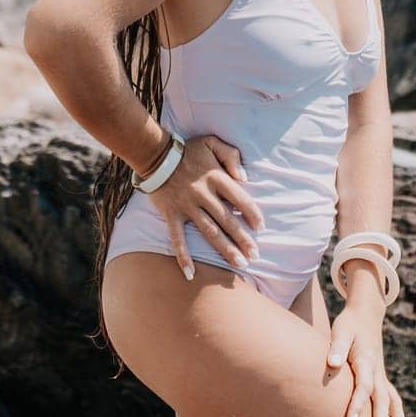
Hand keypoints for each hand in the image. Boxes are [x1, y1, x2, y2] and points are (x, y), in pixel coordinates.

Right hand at [143, 134, 264, 279]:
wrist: (155, 154)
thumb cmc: (188, 150)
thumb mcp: (212, 143)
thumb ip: (232, 156)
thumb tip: (245, 178)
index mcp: (216, 177)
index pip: (240, 198)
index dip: (252, 214)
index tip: (260, 228)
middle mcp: (203, 194)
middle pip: (227, 220)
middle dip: (243, 239)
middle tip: (255, 255)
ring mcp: (187, 206)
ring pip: (209, 231)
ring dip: (224, 249)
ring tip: (239, 264)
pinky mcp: (171, 214)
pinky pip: (177, 238)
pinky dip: (183, 256)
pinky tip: (190, 274)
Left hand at [325, 303, 410, 416]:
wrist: (366, 315)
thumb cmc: (349, 324)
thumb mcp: (340, 331)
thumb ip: (336, 347)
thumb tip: (332, 364)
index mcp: (366, 360)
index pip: (363, 386)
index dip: (357, 404)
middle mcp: (377, 371)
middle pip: (382, 399)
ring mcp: (382, 376)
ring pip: (393, 402)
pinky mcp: (383, 379)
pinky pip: (394, 401)